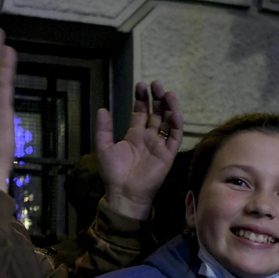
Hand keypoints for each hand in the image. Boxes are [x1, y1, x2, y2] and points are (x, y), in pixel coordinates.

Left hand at [96, 80, 183, 219]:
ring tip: (166, 92)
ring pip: (168, 121)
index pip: (141, 112)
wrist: (124, 193)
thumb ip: (104, 129)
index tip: (141, 85)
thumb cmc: (113, 173)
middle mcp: (149, 137)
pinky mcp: (168, 154)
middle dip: (157, 98)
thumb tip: (102, 109)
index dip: (142, 98)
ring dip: (169, 107)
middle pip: (156, 113)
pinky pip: (175, 137)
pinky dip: (176, 123)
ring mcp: (160, 145)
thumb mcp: (104, 148)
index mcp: (134, 134)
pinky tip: (173, 111)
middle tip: (155, 84)